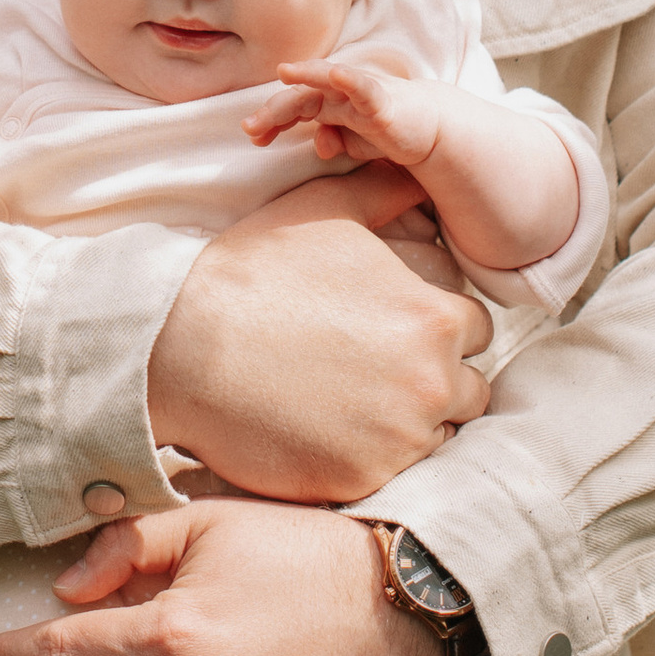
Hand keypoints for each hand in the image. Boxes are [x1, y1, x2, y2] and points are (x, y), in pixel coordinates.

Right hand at [146, 200, 490, 498]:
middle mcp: (429, 383)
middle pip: (465, 388)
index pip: (474, 330)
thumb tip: (418, 175)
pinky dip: (368, 455)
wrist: (179, 348)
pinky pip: (389, 473)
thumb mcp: (322, 208)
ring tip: (353, 400)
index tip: (397, 328)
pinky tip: (326, 427)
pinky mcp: (360, 480)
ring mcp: (397, 441)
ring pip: (435, 435)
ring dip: (409, 421)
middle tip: (377, 367)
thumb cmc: (251, 272)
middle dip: (434, 377)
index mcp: (433, 318)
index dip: (437, 326)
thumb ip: (385, 190)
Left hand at [247, 55, 447, 174]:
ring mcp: (361, 94)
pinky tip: (337, 75)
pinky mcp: (384, 101)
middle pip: (301, 96)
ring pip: (329, 80)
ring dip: (307, 74)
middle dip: (274, 110)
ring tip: (284, 71)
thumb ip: (333, 141)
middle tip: (249, 127)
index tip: (253, 138)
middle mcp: (340, 94)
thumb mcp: (354, 144)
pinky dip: (351, 80)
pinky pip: (365, 88)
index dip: (271, 121)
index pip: (292, 108)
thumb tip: (319, 145)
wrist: (430, 129)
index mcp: (328, 104)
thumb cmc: (387, 131)